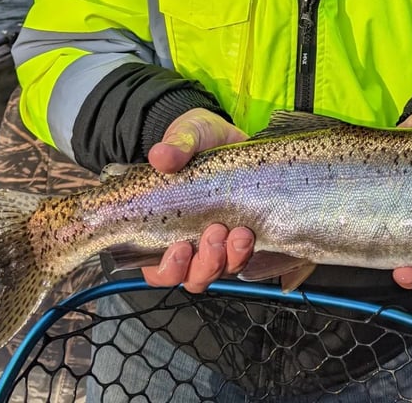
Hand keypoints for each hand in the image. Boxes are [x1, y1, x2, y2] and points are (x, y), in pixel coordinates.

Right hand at [143, 109, 254, 291]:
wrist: (227, 133)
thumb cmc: (197, 139)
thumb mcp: (186, 134)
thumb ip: (175, 146)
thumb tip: (160, 156)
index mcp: (165, 228)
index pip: (158, 269)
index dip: (168, 269)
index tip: (180, 247)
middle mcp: (192, 243)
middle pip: (194, 277)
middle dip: (206, 265)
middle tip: (215, 233)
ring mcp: (220, 241)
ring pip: (222, 271)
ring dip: (231, 259)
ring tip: (241, 233)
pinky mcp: (245, 234)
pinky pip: (248, 258)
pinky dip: (250, 252)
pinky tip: (253, 233)